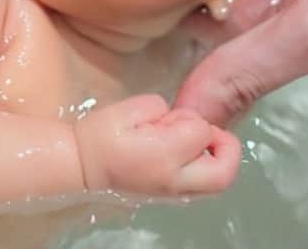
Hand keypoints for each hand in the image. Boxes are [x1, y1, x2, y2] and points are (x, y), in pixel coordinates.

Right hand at [74, 94, 239, 196]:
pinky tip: (183, 155)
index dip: (193, 117)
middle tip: (209, 132)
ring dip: (215, 159)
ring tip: (191, 143)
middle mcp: (174, 180)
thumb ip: (160, 108)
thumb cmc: (99, 136)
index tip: (173, 116)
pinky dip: (204, 170)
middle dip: (226, 147)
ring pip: (217, 184)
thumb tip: (176, 118)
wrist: (80, 168)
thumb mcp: (127, 109)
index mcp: (163, 154)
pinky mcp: (170, 199)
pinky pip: (201, 187)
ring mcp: (173, 194)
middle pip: (224, 172)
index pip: (201, 132)